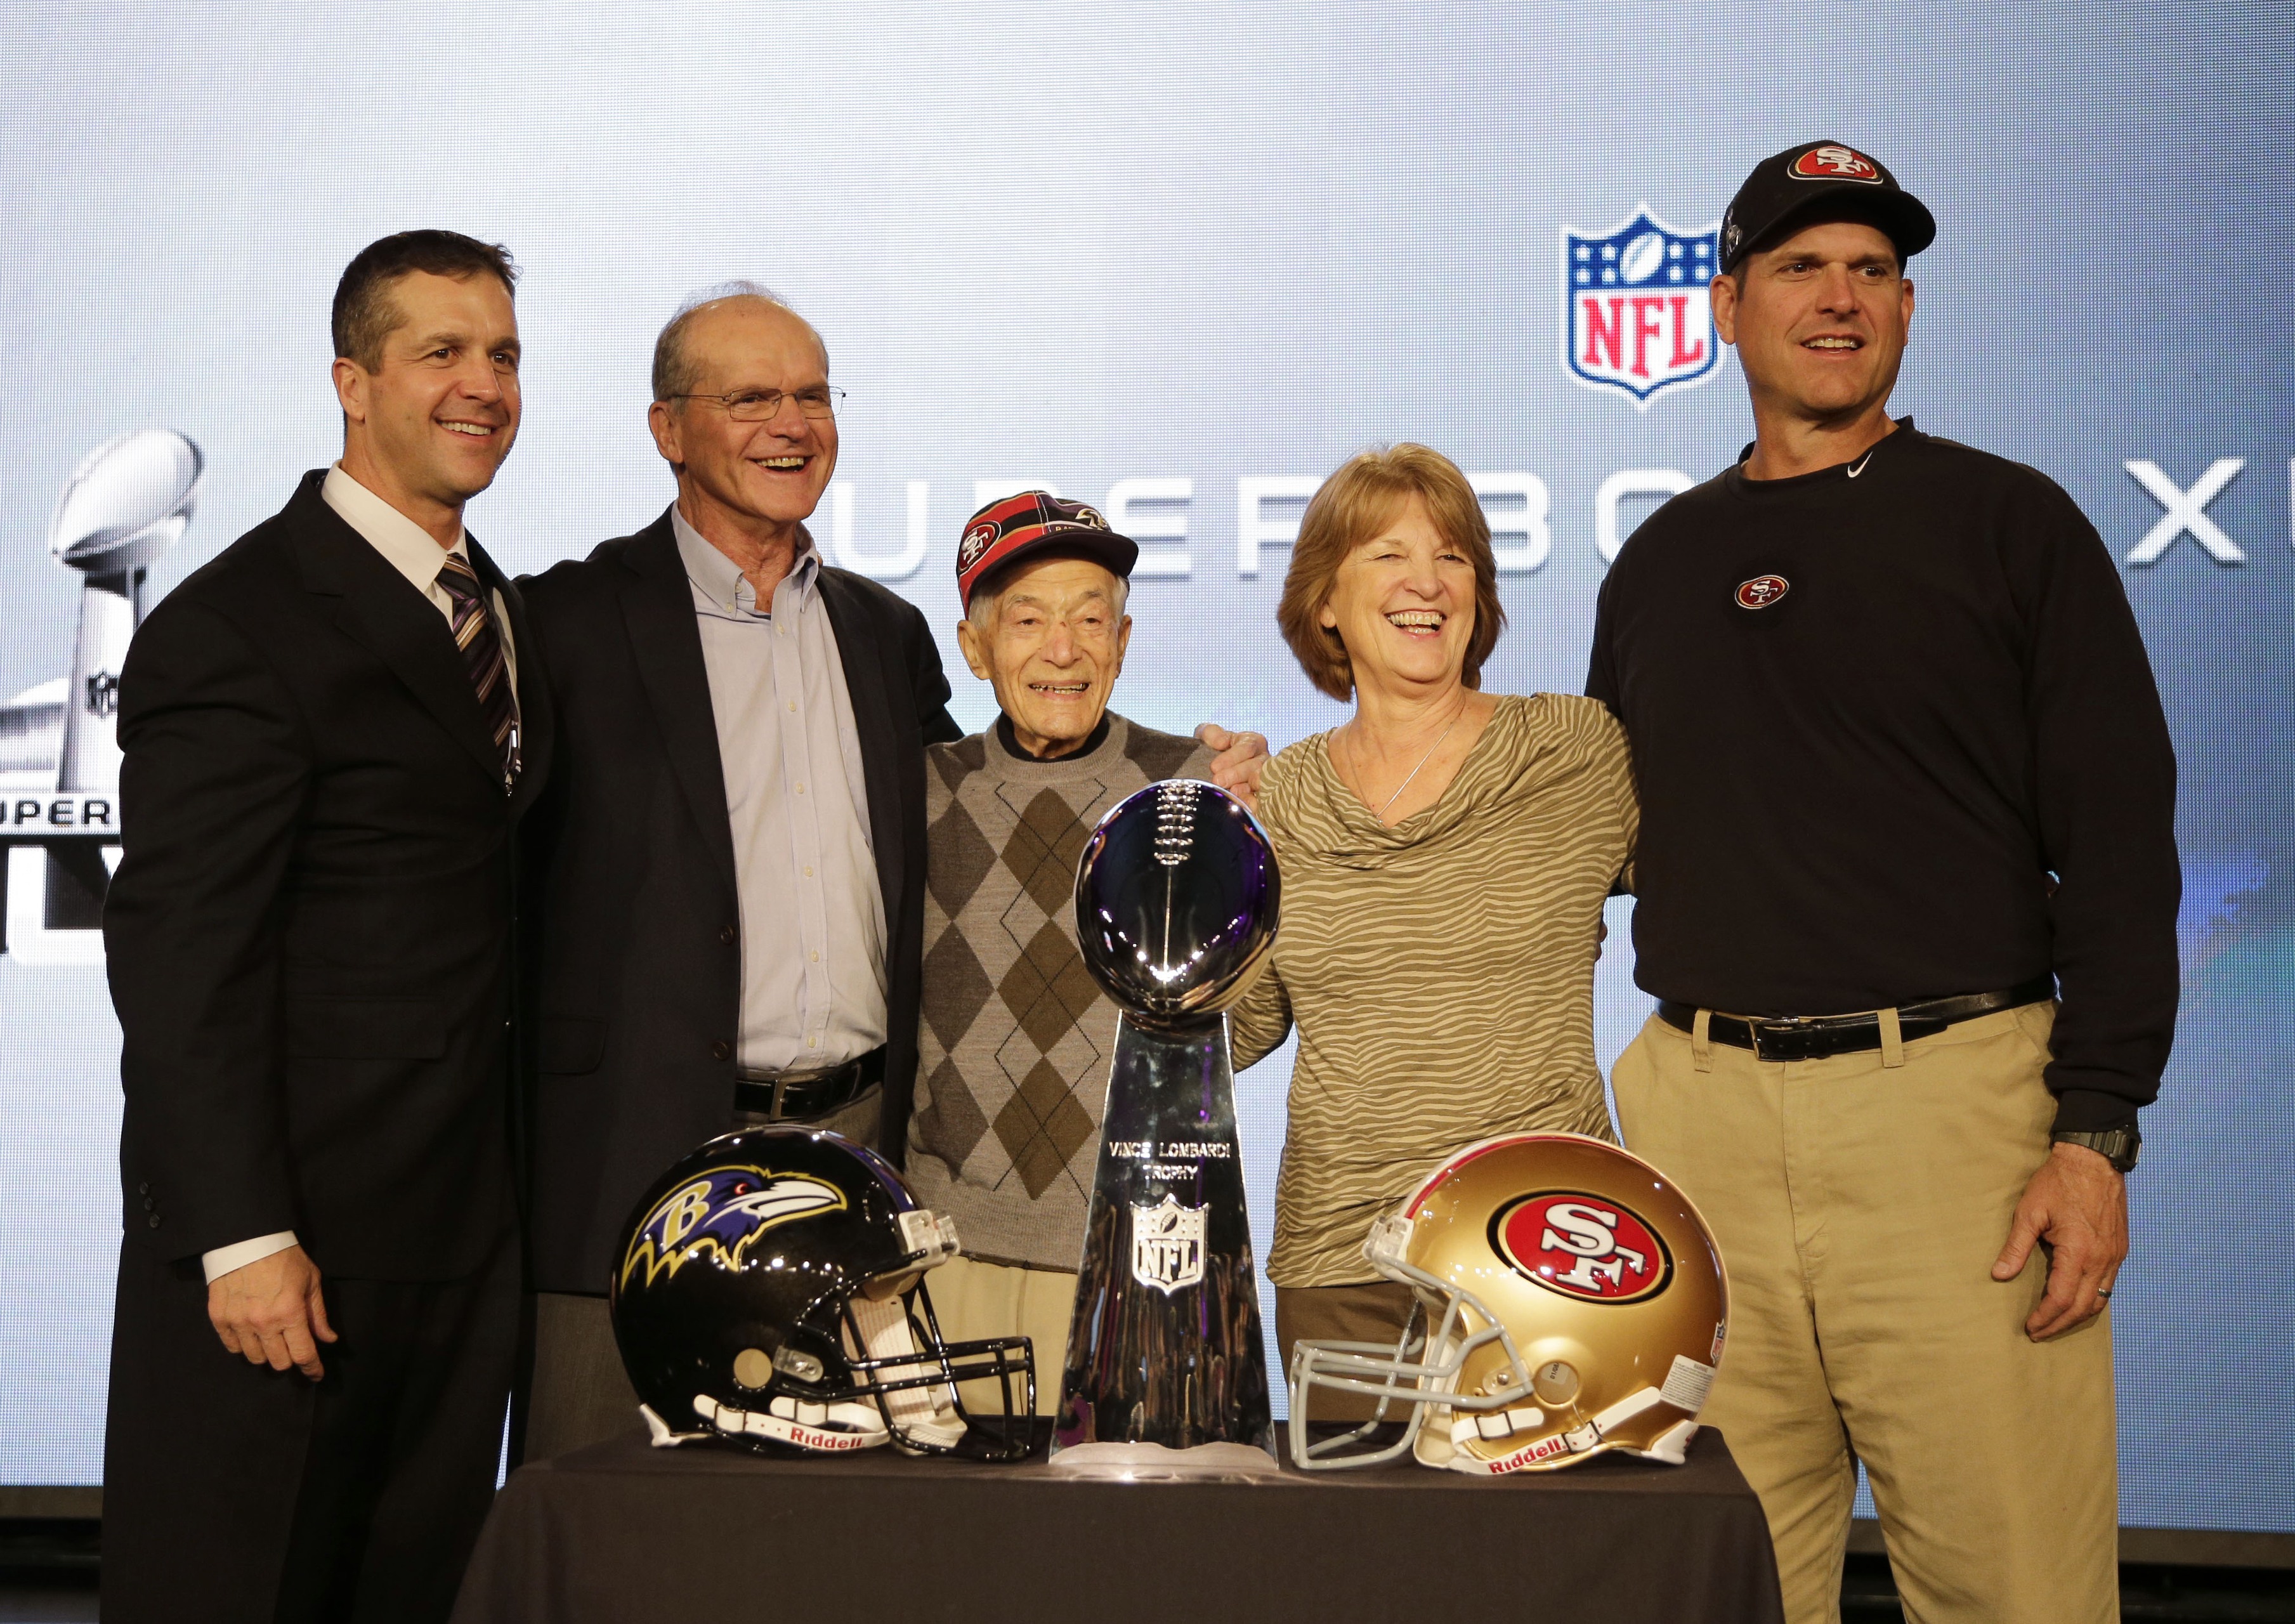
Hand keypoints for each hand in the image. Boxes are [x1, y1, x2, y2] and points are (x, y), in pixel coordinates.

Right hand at [208, 1244, 336, 1378]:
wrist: (247, 1239)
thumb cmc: (284, 1257)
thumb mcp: (310, 1281)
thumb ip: (318, 1314)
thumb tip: (329, 1339)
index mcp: (290, 1312)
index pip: (303, 1354)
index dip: (312, 1368)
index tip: (316, 1375)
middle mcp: (263, 1322)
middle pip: (279, 1362)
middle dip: (290, 1358)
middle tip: (292, 1345)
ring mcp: (238, 1322)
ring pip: (255, 1358)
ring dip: (267, 1352)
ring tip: (271, 1337)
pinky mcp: (219, 1318)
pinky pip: (233, 1348)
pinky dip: (244, 1345)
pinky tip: (252, 1333)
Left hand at [1196, 723, 1269, 810]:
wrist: (1209, 770)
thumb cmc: (1211, 750)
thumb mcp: (1207, 736)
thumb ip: (1212, 733)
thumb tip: (1221, 742)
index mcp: (1253, 742)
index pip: (1247, 747)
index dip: (1232, 757)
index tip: (1214, 766)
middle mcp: (1262, 761)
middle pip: (1255, 767)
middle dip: (1236, 774)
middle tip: (1218, 781)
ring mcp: (1264, 780)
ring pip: (1261, 784)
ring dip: (1246, 789)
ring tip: (1231, 792)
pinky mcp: (1261, 797)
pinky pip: (1261, 801)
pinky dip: (1252, 803)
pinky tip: (1243, 806)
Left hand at [1991, 1142, 2126, 1340]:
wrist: (2093, 1160)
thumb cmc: (2057, 1182)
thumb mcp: (2029, 1212)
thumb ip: (2016, 1247)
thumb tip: (1999, 1275)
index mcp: (2079, 1253)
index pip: (2061, 1299)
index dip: (2045, 1318)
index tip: (2029, 1327)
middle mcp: (2102, 1260)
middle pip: (2083, 1307)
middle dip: (2059, 1324)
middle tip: (2039, 1333)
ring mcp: (2115, 1256)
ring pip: (2100, 1300)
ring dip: (2077, 1316)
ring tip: (2055, 1323)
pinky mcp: (2120, 1250)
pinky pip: (2109, 1285)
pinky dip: (2092, 1300)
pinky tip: (2077, 1302)